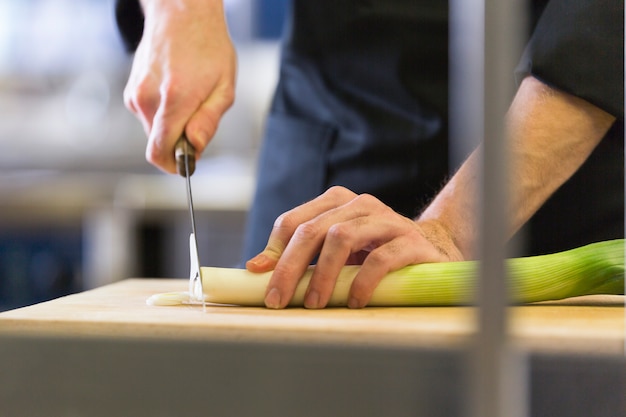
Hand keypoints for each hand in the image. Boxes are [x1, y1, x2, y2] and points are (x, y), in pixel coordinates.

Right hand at [124, 0, 236, 172]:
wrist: (182, 13)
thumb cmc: (208, 47)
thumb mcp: (224, 87)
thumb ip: (209, 121)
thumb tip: (195, 147)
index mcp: (173, 99)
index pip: (159, 151)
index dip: (175, 164)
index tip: (189, 163)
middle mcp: (147, 98)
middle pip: (160, 143)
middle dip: (180, 141)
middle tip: (199, 117)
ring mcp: (135, 94)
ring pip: (154, 130)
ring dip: (172, 125)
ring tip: (189, 98)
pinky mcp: (131, 91)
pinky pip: (148, 116)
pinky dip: (163, 113)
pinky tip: (176, 91)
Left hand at [246, 186, 463, 308]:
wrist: (434, 249)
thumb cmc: (377, 251)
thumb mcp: (337, 251)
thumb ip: (302, 255)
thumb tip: (256, 268)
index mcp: (337, 203)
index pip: (295, 221)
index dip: (274, 249)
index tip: (260, 277)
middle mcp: (360, 205)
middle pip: (313, 230)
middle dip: (290, 266)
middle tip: (278, 299)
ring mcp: (387, 220)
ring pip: (342, 237)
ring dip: (322, 273)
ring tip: (314, 303)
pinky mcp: (411, 241)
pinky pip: (381, 258)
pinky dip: (362, 282)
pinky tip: (353, 301)